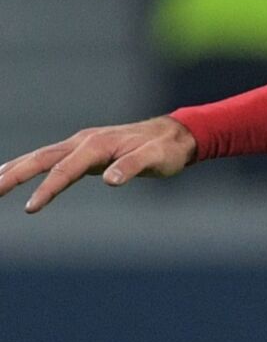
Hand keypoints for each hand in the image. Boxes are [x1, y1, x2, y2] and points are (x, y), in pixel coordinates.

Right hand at [0, 116, 196, 213]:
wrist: (176, 133)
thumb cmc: (167, 149)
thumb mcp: (157, 159)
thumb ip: (133, 166)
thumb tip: (110, 180)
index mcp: (98, 144)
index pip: (66, 169)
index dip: (48, 188)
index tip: (30, 208)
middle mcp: (84, 141)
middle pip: (41, 157)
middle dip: (14, 174)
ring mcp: (81, 144)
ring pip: (41, 156)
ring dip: (15, 168)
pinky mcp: (84, 150)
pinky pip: (50, 158)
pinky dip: (28, 165)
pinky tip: (14, 173)